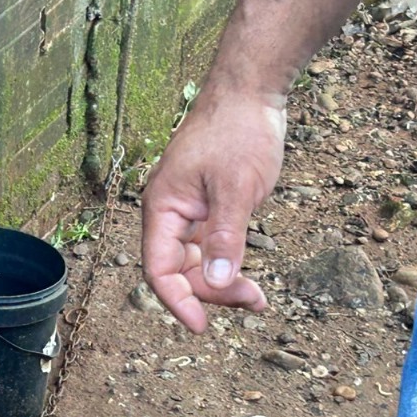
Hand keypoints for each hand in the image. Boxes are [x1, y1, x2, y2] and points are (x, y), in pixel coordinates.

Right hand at [141, 89, 287, 333]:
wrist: (251, 90)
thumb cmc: (238, 129)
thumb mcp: (238, 187)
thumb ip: (226, 237)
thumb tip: (219, 283)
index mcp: (163, 208)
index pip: (158, 269)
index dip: (176, 301)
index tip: (200, 326)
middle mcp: (170, 214)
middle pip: (179, 272)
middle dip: (211, 293)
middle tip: (253, 301)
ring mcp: (189, 213)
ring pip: (197, 264)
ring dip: (222, 284)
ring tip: (258, 298)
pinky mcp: (208, 209)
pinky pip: (211, 249)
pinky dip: (229, 265)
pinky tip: (249, 278)